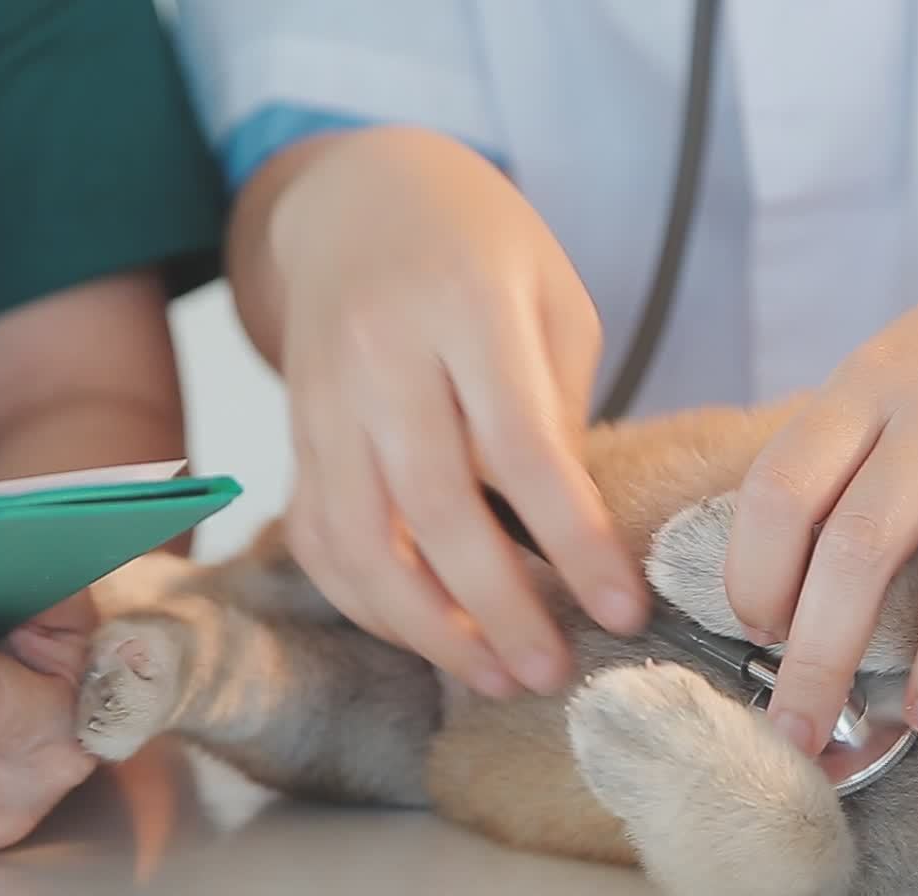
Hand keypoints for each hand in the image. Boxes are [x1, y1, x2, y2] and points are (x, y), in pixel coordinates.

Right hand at [262, 126, 647, 697]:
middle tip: (554, 672)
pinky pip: (318, 540)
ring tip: (494, 676)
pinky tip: (430, 637)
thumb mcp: (553, 297)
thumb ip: (560, 408)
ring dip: (427, 627)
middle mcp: (381, 354)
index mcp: (466, 307)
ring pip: (358, 540)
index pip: (522, 450)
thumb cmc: (480, 248)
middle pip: (434, 507)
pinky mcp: (293, 436)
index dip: (575, 544)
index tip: (624, 611)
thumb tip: (569, 536)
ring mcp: (323, 399)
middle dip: (499, 609)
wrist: (357, 198)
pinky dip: (369, 605)